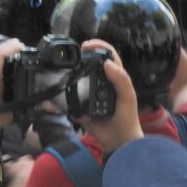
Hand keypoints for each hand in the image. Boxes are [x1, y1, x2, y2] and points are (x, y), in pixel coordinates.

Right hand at [74, 39, 143, 153]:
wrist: (118, 141)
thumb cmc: (126, 117)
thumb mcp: (127, 96)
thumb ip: (121, 80)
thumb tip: (106, 63)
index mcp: (114, 78)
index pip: (108, 56)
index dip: (99, 46)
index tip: (87, 45)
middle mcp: (101, 83)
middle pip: (91, 64)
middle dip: (82, 55)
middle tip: (74, 54)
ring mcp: (89, 94)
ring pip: (78, 78)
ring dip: (71, 71)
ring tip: (64, 67)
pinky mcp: (80, 106)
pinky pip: (70, 97)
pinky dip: (64, 91)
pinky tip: (59, 86)